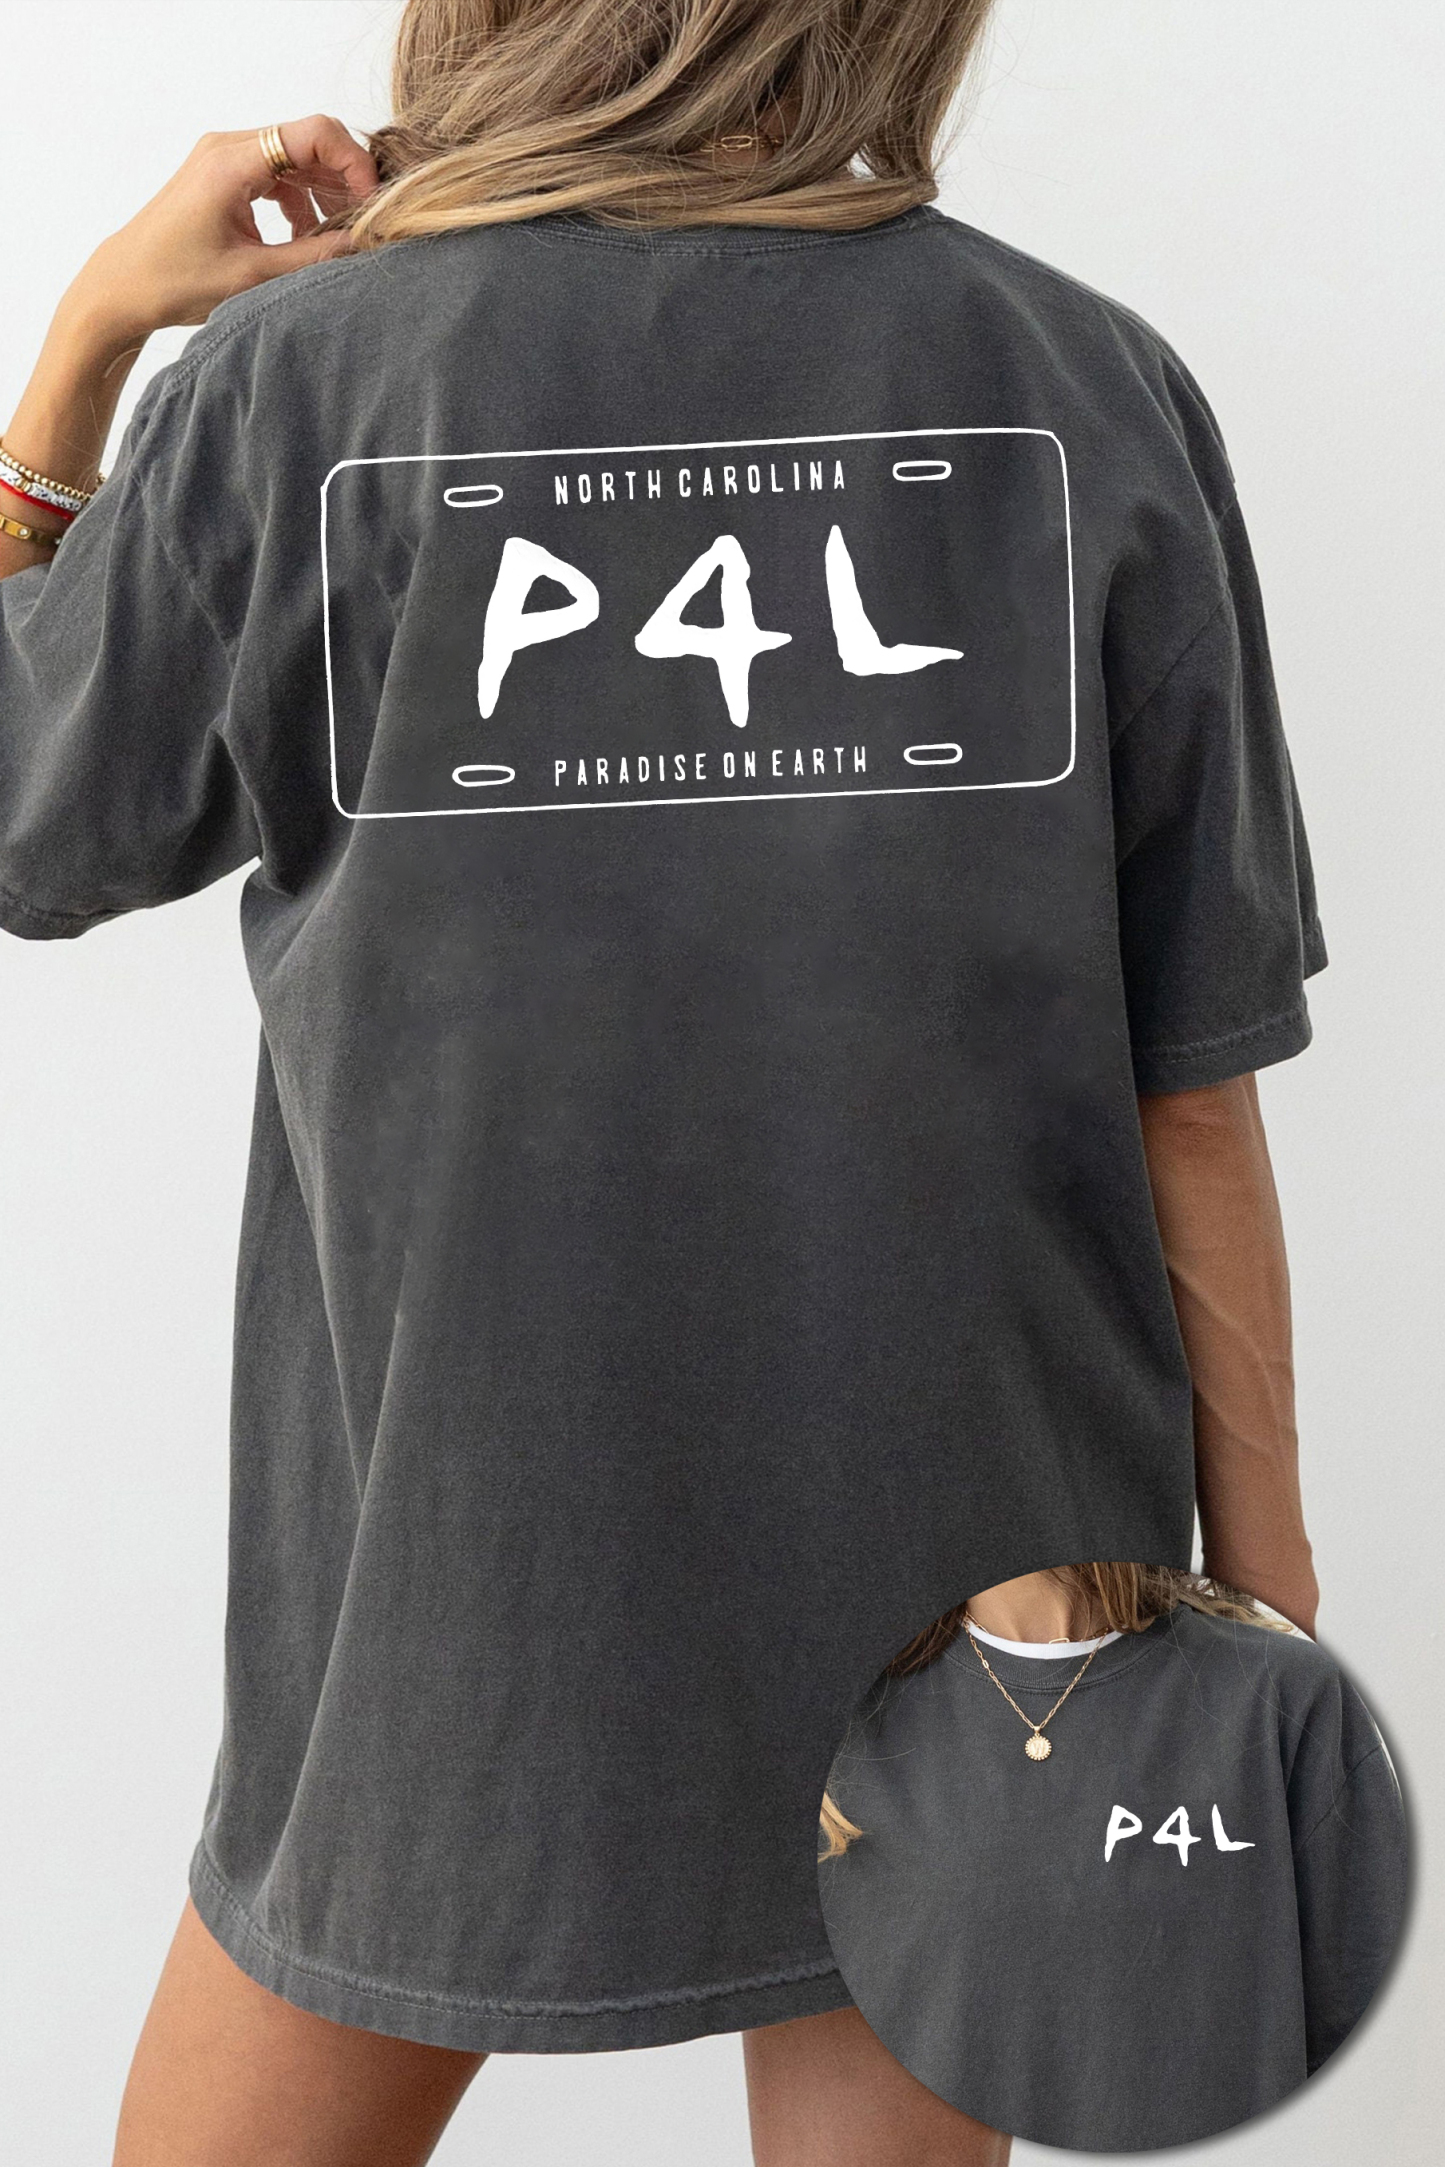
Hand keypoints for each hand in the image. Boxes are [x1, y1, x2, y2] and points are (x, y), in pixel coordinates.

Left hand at [57, 115, 378, 361]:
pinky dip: (299, 202)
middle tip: (363, 226)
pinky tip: (304, 239)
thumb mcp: (254, 276)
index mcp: (232, 162)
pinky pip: (277, 174)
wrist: (123, 286)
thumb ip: (314, 256)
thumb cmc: (175, 281)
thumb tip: (364, 243)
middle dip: (344, 181)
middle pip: (308, 142)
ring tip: (333, 241)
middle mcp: (228, 147)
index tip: (370, 204)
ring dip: (323, 195)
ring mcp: (224, 157)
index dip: (353, 164)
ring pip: (296, 159)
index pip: (313, 134)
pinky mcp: (223, 174)